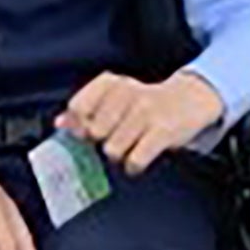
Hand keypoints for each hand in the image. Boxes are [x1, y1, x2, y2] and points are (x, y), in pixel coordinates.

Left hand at [58, 65, 221, 172]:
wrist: (190, 99)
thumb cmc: (146, 102)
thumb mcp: (115, 97)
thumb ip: (85, 109)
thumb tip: (59, 123)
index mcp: (111, 83)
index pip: (78, 108)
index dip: (79, 126)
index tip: (88, 131)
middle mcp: (127, 93)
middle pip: (94, 133)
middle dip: (102, 142)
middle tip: (117, 138)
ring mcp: (146, 111)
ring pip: (112, 150)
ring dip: (120, 155)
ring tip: (131, 146)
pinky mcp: (163, 131)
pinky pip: (135, 160)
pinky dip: (134, 166)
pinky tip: (139, 159)